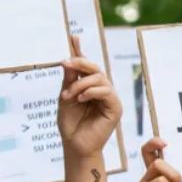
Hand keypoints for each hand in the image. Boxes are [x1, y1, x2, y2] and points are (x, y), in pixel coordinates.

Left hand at [57, 39, 122, 162]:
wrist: (74, 145)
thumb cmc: (70, 124)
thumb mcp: (65, 97)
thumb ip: (69, 79)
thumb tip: (69, 59)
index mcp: (89, 87)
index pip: (86, 66)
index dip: (80, 51)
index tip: (73, 36)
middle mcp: (101, 90)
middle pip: (95, 68)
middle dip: (80, 63)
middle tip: (65, 64)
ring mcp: (109, 99)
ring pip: (100, 79)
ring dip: (81, 84)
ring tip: (69, 95)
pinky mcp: (115, 108)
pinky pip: (107, 92)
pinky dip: (92, 92)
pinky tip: (81, 98)